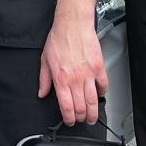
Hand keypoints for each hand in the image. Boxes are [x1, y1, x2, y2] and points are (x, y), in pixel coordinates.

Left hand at [37, 11, 107, 125]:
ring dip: (93, 112)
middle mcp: (75, 79)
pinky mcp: (98, 67)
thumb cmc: (59, 38)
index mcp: (60, 79)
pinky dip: (103, 93)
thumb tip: (42, 92)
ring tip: (92, 116)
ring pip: (93, 101)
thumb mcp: (45, 60)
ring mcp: (88, 74)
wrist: (72, 24)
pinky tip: (100, 95)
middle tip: (82, 120)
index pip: (66, 107)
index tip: (70, 121)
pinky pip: (103, 85)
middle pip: (80, 107)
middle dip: (81, 118)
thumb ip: (44, 79)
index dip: (69, 118)